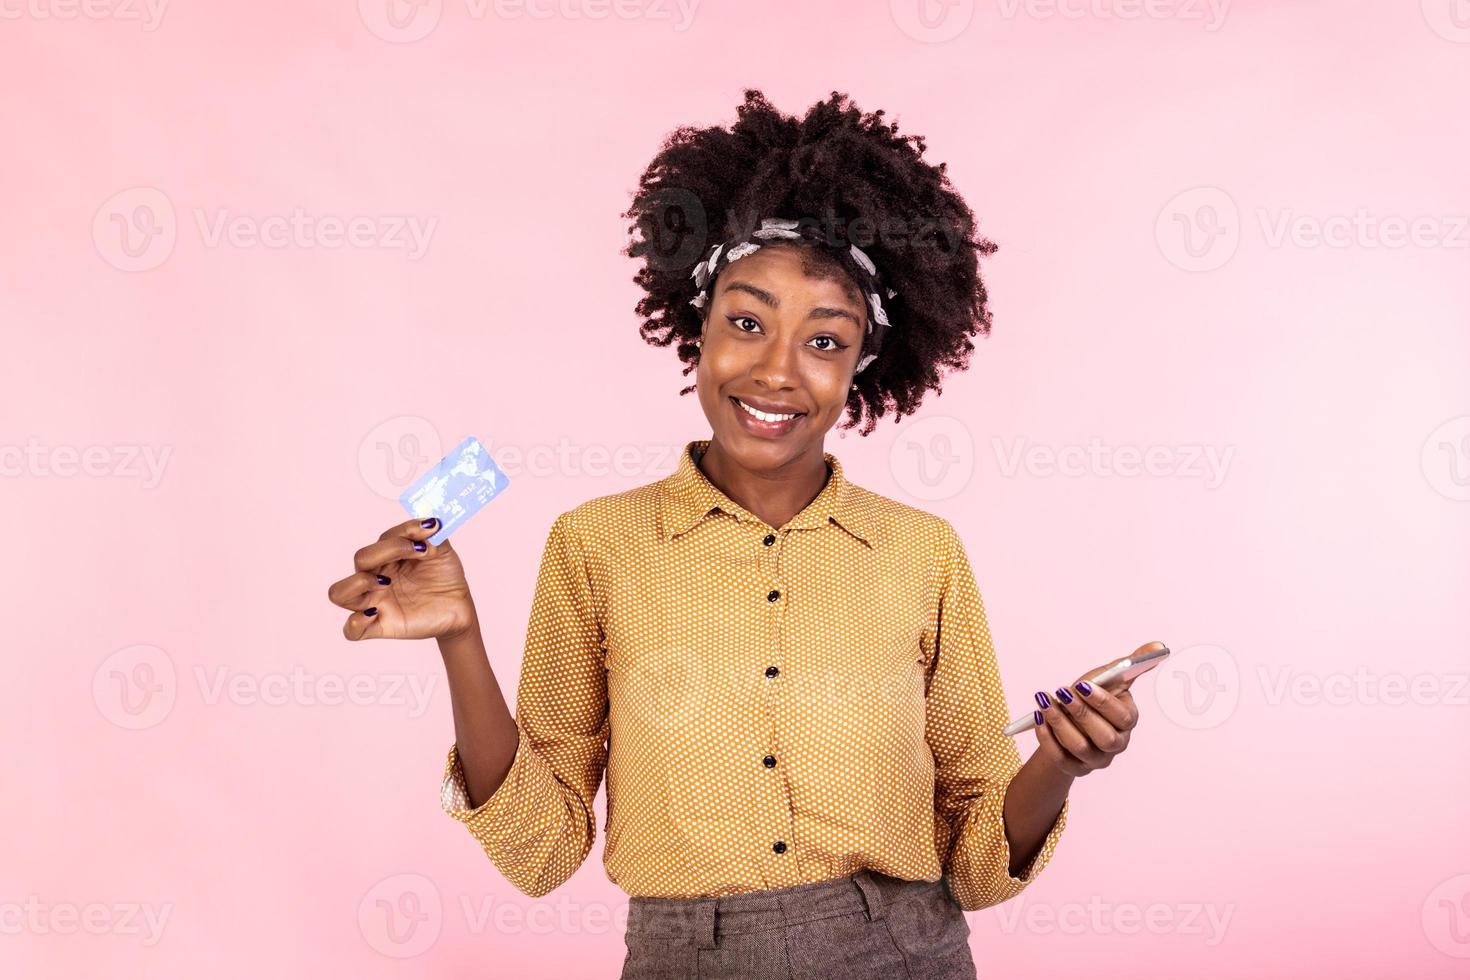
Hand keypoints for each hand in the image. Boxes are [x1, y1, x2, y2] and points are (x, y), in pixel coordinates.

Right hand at [327, 518, 475, 641]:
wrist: (459, 607)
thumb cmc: (444, 577)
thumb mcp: (444, 551)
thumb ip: (434, 536)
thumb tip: (429, 524)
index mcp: (388, 557)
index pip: (383, 539)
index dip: (405, 532)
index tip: (431, 529)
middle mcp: (376, 576)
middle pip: (360, 559)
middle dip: (386, 551)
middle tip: (418, 552)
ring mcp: (375, 601)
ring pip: (339, 593)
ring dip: (358, 583)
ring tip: (385, 583)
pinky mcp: (380, 626)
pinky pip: (351, 630)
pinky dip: (356, 623)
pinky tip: (376, 613)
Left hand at [1030, 657, 1142, 777]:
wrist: (1071, 722)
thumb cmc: (1093, 697)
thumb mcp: (1109, 678)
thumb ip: (1132, 663)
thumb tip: (1159, 646)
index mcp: (1127, 721)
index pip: (1122, 717)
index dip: (1102, 701)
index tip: (1082, 685)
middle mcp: (1116, 744)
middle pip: (1104, 737)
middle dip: (1081, 714)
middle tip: (1062, 693)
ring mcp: (1096, 759)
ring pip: (1080, 747)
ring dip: (1060, 722)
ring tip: (1044, 702)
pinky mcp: (1075, 768)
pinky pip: (1061, 758)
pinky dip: (1047, 738)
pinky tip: (1039, 718)